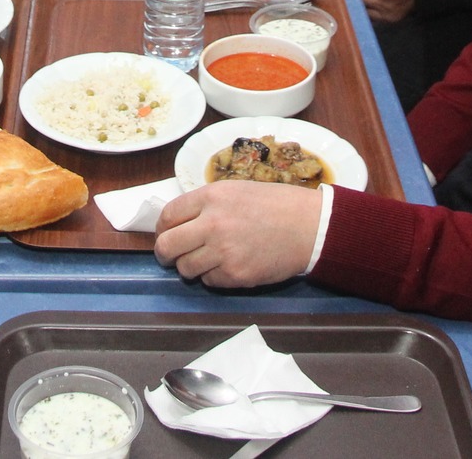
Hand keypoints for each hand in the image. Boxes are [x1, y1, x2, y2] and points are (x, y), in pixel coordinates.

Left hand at [154, 182, 321, 287]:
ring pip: (185, 268)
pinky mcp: (236, 275)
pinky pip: (208, 281)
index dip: (162, 228)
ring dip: (190, 266)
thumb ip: (206, 204)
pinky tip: (228, 265)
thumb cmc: (276, 205)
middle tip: (170, 255)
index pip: (167, 216)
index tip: (166, 234)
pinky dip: (213, 276)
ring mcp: (223, 251)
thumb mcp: (236, 190)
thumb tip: (180, 222)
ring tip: (205, 260)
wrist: (309, 226)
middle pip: (166, 246)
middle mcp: (212, 223)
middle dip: (165, 253)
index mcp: (210, 197)